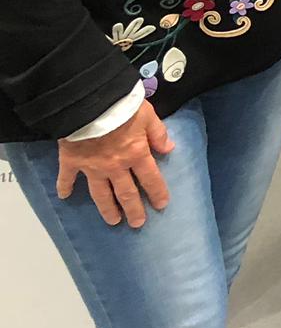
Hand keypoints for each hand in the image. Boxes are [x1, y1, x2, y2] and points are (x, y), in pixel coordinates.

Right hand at [56, 102, 174, 227]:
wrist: (90, 103)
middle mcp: (115, 166)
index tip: (161, 205)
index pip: (151, 178)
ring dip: (107, 208)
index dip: (157, 192)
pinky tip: (64, 197)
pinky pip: (67, 178)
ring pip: (101, 194)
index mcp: (136, 154)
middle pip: (126, 193)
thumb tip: (169, 148)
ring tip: (113, 221)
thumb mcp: (148, 115)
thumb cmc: (122, 106)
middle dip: (133, 209)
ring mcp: (92, 167)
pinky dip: (65, 187)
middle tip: (137, 224)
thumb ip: (158, 133)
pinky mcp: (72, 162)